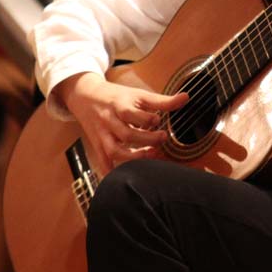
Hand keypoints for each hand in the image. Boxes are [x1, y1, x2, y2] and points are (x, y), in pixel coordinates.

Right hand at [57, 72, 187, 171]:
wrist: (85, 96)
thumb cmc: (116, 96)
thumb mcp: (138, 94)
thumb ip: (162, 100)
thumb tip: (186, 97)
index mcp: (119, 105)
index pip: (132, 114)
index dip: (148, 119)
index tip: (159, 120)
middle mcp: (109, 121)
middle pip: (126, 134)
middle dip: (147, 140)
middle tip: (162, 138)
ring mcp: (102, 134)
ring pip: (114, 150)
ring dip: (134, 157)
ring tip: (151, 155)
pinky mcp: (97, 145)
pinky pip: (103, 161)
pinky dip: (112, 172)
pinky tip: (126, 177)